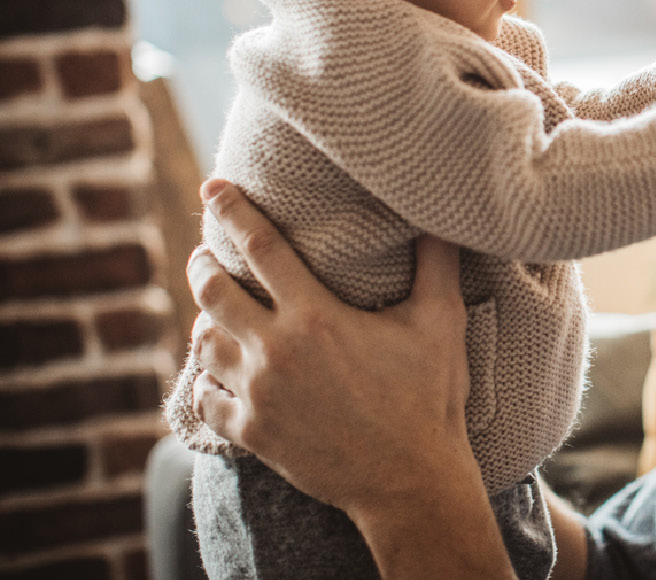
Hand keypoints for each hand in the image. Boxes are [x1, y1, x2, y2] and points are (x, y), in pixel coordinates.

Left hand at [189, 180, 512, 577]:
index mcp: (316, 316)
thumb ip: (436, 264)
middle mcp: (275, 351)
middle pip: (214, 291)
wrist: (409, 479)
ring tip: (213, 309)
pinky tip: (215, 372)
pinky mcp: (250, 432)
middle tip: (206, 252)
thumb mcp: (441, 322)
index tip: (213, 187)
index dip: (234, 210)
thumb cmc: (428, 397)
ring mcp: (257, 395)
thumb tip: (439, 216)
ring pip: (203, 342)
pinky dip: (204, 378)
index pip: (261, 247)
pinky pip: (204, 397)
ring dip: (204, 319)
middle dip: (204, 262)